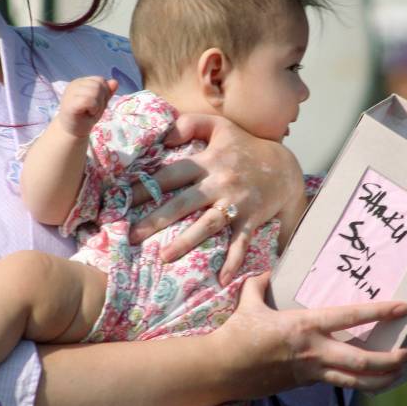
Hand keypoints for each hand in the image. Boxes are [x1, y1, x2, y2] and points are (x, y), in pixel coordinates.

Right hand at [56, 76, 117, 137]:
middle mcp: (74, 84)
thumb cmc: (85, 117)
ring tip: (90, 112)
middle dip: (102, 99)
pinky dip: (93, 108)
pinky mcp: (70, 103)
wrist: (72, 132)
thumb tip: (115, 82)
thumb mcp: (100, 103)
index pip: (100, 80)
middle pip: (99, 85)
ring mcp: (71, 93)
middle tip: (93, 110)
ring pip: (95, 91)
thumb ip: (107, 92)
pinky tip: (87, 113)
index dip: (104, 93)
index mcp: (80, 82)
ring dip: (98, 105)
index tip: (96, 104)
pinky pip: (89, 100)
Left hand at [129, 113, 305, 283]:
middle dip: (156, 220)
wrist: (286, 168)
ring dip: (186, 243)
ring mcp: (236, 203)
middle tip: (130, 236)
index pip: (170, 174)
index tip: (120, 200)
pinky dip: (232, 262)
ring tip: (164, 258)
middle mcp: (220, 183)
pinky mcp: (251, 220)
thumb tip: (163, 137)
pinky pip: (241, 243)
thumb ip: (190, 124)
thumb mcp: (219, 127)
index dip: (145, 186)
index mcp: (209, 161)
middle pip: (183, 203)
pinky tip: (220, 280)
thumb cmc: (245, 147)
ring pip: (207, 225)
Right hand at [216, 275, 406, 394]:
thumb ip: (261, 285)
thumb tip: (267, 273)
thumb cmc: (235, 334)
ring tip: (399, 373)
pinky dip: (356, 382)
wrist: (222, 370)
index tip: (402, 307)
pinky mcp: (304, 385)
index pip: (349, 318)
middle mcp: (313, 351)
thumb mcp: (249, 302)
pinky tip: (370, 380)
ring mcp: (311, 372)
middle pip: (362, 361)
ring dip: (381, 379)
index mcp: (304, 326)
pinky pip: (337, 383)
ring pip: (355, 381)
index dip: (378, 312)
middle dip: (389, 359)